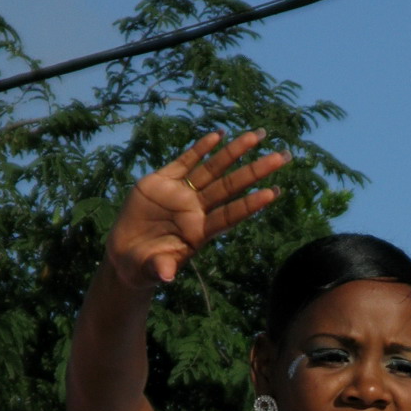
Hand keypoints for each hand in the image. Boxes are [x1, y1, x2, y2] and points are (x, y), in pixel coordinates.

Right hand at [104, 129, 288, 289]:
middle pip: (231, 186)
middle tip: (283, 157)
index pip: (230, 215)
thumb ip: (160, 268)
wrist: (127, 254)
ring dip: (235, 151)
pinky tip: (219, 135)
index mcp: (199, 232)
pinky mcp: (162, 181)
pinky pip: (186, 161)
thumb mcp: (151, 269)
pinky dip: (201, 148)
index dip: (250, 204)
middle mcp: (196, 210)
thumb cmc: (144, 266)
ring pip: (214, 168)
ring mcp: (181, 193)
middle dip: (256, 171)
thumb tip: (166, 275)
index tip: (273, 193)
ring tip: (258, 135)